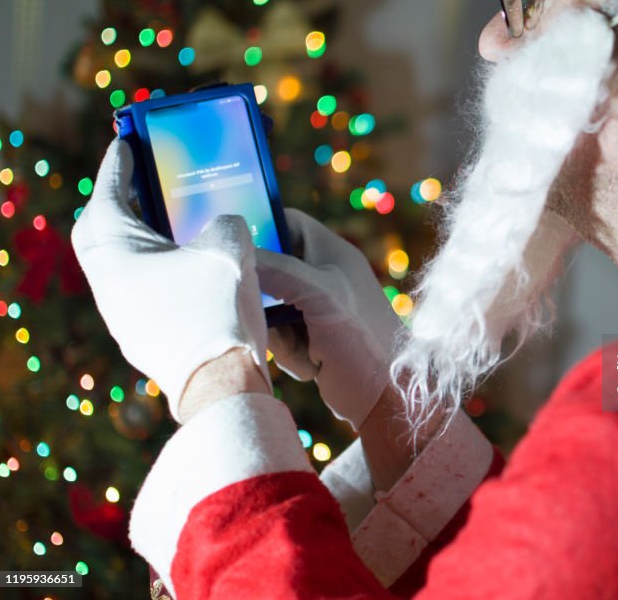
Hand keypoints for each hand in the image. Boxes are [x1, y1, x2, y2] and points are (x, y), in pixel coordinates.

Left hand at [71, 140, 269, 420]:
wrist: (220, 384)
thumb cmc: (218, 310)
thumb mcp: (231, 246)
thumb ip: (225, 220)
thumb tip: (223, 226)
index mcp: (115, 254)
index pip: (106, 194)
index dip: (118, 164)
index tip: (127, 142)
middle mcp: (109, 285)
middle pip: (104, 231)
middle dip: (122, 203)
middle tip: (145, 183)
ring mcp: (123, 316)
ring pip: (124, 264)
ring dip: (145, 239)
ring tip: (175, 223)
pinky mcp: (144, 337)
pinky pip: (144, 290)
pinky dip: (161, 269)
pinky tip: (193, 268)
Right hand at [255, 209, 401, 429]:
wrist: (386, 396)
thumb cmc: (361, 337)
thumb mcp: (319, 294)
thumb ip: (278, 269)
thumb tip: (236, 254)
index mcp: (331, 252)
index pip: (287, 221)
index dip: (259, 227)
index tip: (231, 245)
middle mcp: (324, 275)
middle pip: (269, 270)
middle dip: (263, 300)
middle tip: (268, 318)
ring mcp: (317, 308)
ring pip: (268, 309)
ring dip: (277, 334)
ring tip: (303, 349)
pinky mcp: (312, 338)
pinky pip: (279, 337)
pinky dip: (289, 354)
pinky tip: (311, 367)